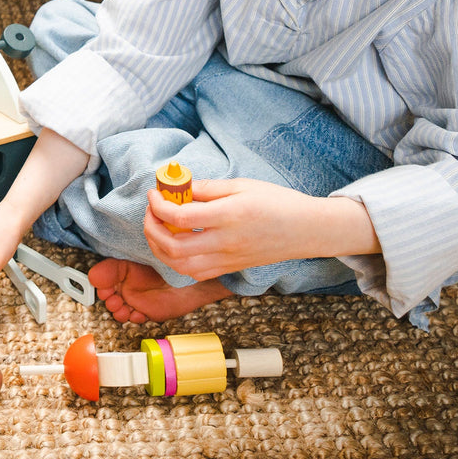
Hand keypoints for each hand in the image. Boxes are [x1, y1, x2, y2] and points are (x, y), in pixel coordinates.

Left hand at [144, 178, 378, 280]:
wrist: (306, 230)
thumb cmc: (277, 202)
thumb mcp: (241, 185)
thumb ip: (207, 188)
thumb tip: (179, 188)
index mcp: (228, 216)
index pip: (179, 218)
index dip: (158, 206)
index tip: (154, 193)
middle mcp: (225, 242)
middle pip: (173, 247)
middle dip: (151, 229)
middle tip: (150, 212)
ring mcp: (227, 259)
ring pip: (180, 266)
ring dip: (159, 248)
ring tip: (158, 229)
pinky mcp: (230, 269)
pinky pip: (194, 273)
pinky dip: (176, 262)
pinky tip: (175, 244)